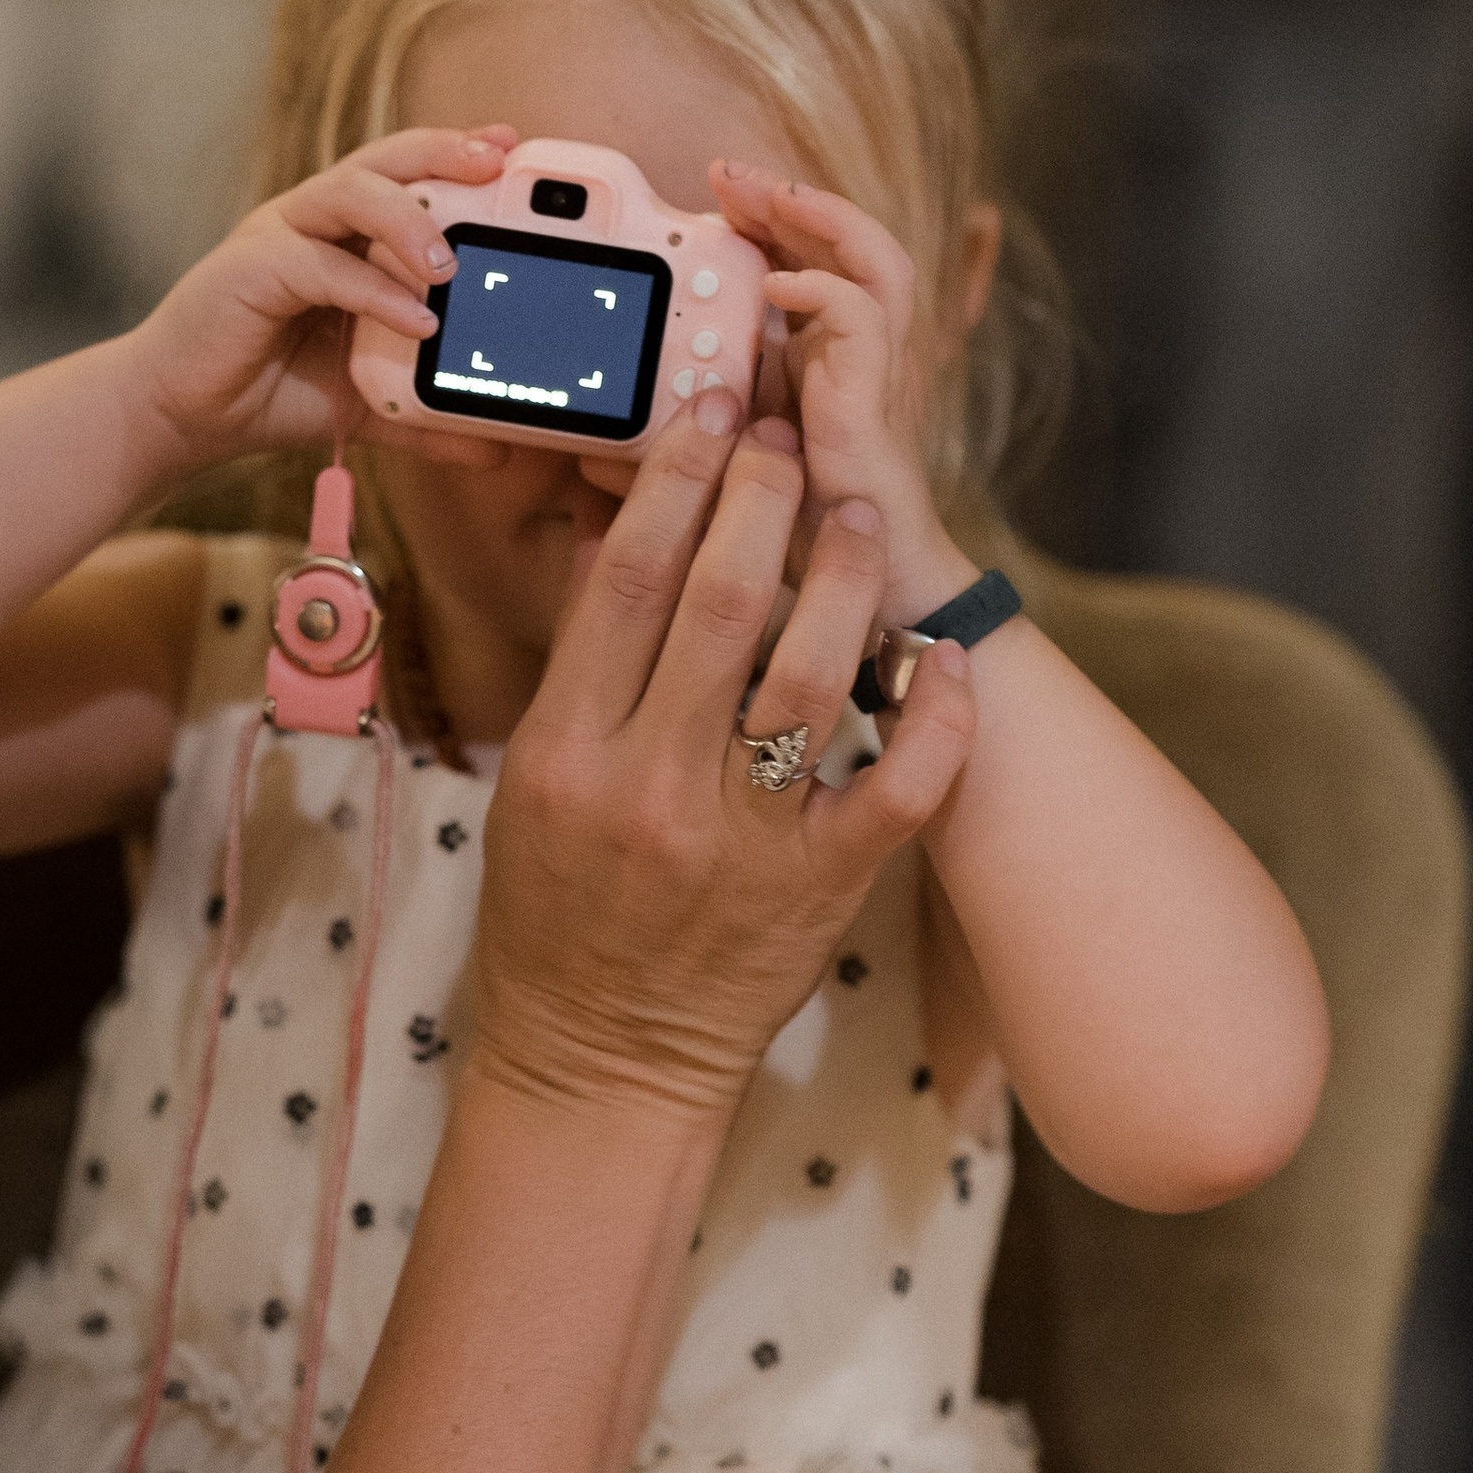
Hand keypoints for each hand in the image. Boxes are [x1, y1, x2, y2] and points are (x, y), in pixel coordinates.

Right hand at [126, 127, 514, 479]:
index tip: (510, 150)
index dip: (456, 155)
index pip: (409, 174)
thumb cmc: (271, 391)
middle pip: (386, 159)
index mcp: (345, 232)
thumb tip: (499, 448)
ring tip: (451, 265)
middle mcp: (313, 219)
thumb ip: (428, 417)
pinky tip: (416, 320)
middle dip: (444, 154)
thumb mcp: (369, 405)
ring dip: (408, 220)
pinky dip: (374, 291)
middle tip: (497, 164)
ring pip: (351, 192)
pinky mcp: (252, 269)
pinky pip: (324, 266)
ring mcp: (279, 236)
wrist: (184, 416)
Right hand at [474, 398, 976, 1124]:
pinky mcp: (818, 889)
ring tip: (858, 518)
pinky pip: (898, 786)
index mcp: (564, 752)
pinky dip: (934, 715)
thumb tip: (622, 537)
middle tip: (788, 436)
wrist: (599, 1063)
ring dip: (844, 580)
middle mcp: (649, 787)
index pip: (626, 581)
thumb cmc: (554, 917)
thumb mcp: (529, 788)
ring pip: (812, 676)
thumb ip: (577, 671)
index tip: (711, 409)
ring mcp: (739, 840)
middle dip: (761, 496)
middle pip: (718, 602)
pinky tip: (942, 658)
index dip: (675, 477)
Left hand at [710, 161, 974, 626]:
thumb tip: (592, 447)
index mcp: (823, 362)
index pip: (810, 260)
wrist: (861, 601)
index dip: (769, 220)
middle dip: (787, 198)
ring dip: (820, 219)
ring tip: (763, 199)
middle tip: (727, 174)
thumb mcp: (714, 476)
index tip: (712, 194)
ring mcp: (874, 377)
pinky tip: (776, 286)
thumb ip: (667, 452)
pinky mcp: (872, 406)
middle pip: (847, 243)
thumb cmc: (796, 543)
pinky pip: (864, 319)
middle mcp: (857, 357)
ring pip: (878, 261)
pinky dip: (821, 289)